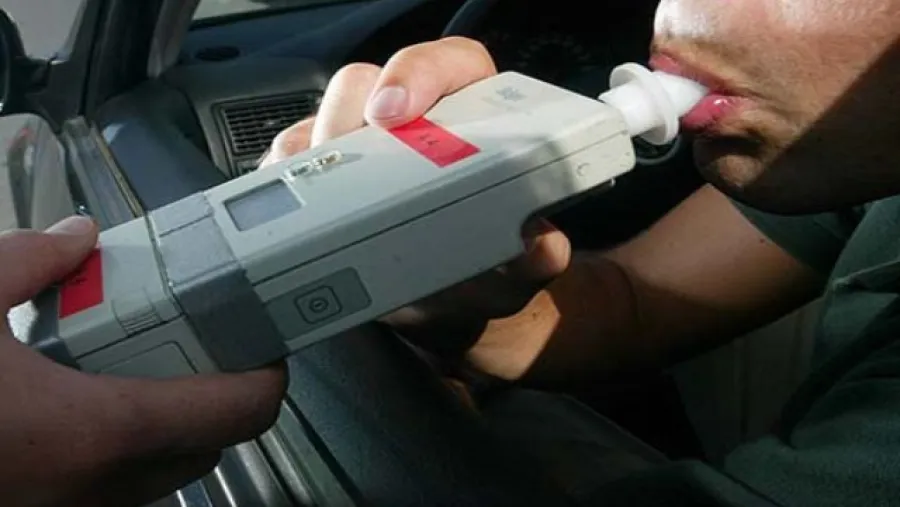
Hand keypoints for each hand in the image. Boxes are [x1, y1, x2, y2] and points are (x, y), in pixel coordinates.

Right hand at [0, 217, 285, 506]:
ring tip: (139, 366)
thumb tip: (78, 238)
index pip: (240, 411)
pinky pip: (119, 484)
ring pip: (167, 470)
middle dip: (221, 392)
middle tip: (199, 342)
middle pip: (212, 441)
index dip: (270, 373)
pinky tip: (82, 403)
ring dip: (175, 422)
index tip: (267, 342)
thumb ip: (31, 261)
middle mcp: (100, 485)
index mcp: (102, 429)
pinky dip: (128, 446)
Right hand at [260, 37, 570, 373]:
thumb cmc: (485, 270)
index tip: (397, 110)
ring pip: (317, 122)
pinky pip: (284, 167)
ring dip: (313, 160)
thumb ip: (532, 257)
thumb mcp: (514, 268)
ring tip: (324, 208)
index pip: (450, 65)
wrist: (445, 306)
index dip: (420, 74)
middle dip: (347, 120)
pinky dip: (283, 189)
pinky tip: (296, 220)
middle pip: (363, 84)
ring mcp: (358, 148)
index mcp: (471, 118)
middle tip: (348, 168)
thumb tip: (542, 248)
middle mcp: (409, 122)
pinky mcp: (317, 179)